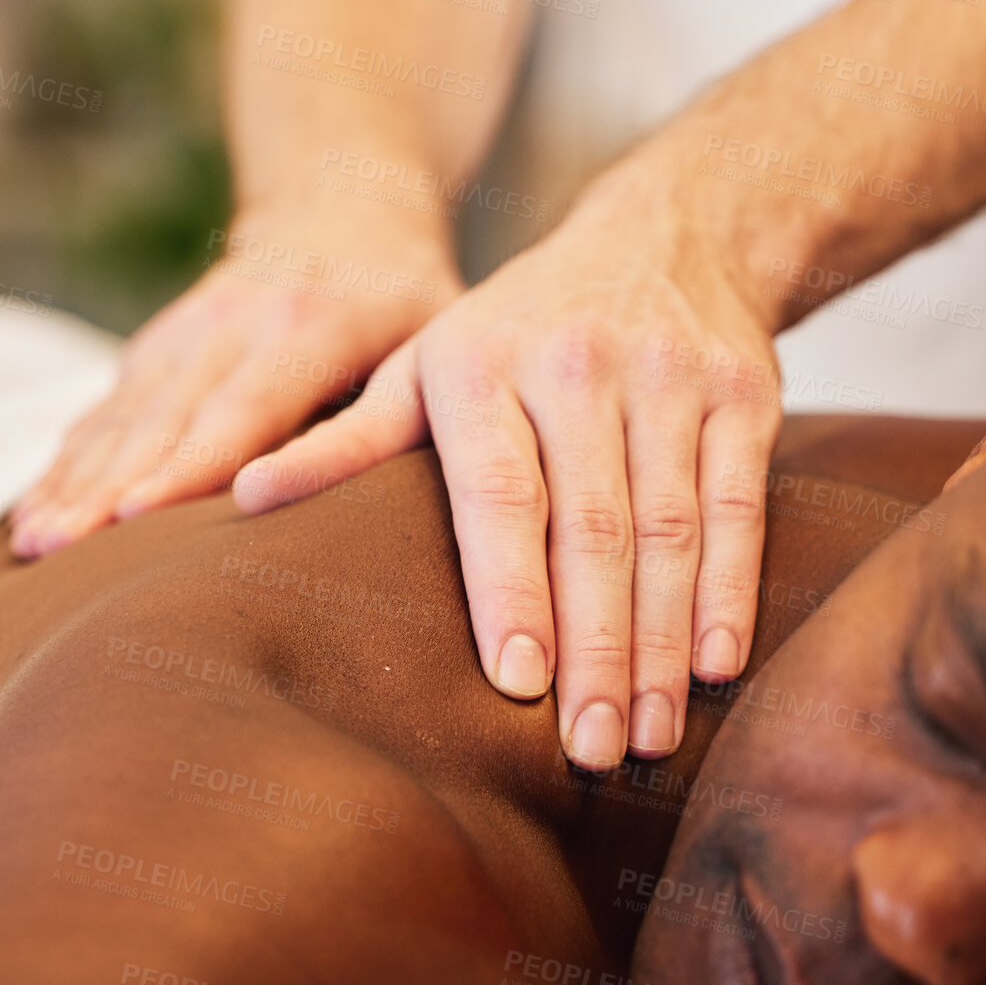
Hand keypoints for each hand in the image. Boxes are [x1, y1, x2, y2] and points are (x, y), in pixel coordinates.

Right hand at [11, 206, 460, 555]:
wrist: (337, 206)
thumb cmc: (402, 296)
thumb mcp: (430, 335)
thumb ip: (401, 412)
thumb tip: (384, 515)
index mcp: (306, 327)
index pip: (239, 410)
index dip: (185, 466)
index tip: (133, 515)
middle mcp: (229, 327)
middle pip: (158, 421)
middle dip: (101, 490)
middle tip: (57, 550)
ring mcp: (180, 336)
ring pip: (117, 419)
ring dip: (69, 482)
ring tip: (31, 544)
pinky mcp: (152, 351)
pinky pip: (100, 415)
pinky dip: (63, 466)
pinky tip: (31, 516)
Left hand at [235, 163, 782, 769]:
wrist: (664, 234)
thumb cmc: (514, 330)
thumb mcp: (421, 366)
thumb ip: (346, 441)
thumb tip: (242, 495)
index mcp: (479, 366)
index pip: (497, 494)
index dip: (509, 590)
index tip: (515, 684)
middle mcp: (576, 365)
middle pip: (591, 528)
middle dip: (596, 650)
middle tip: (591, 750)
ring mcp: (669, 377)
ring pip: (669, 529)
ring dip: (662, 642)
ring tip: (649, 735)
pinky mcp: (744, 394)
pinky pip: (739, 506)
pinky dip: (730, 591)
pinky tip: (715, 665)